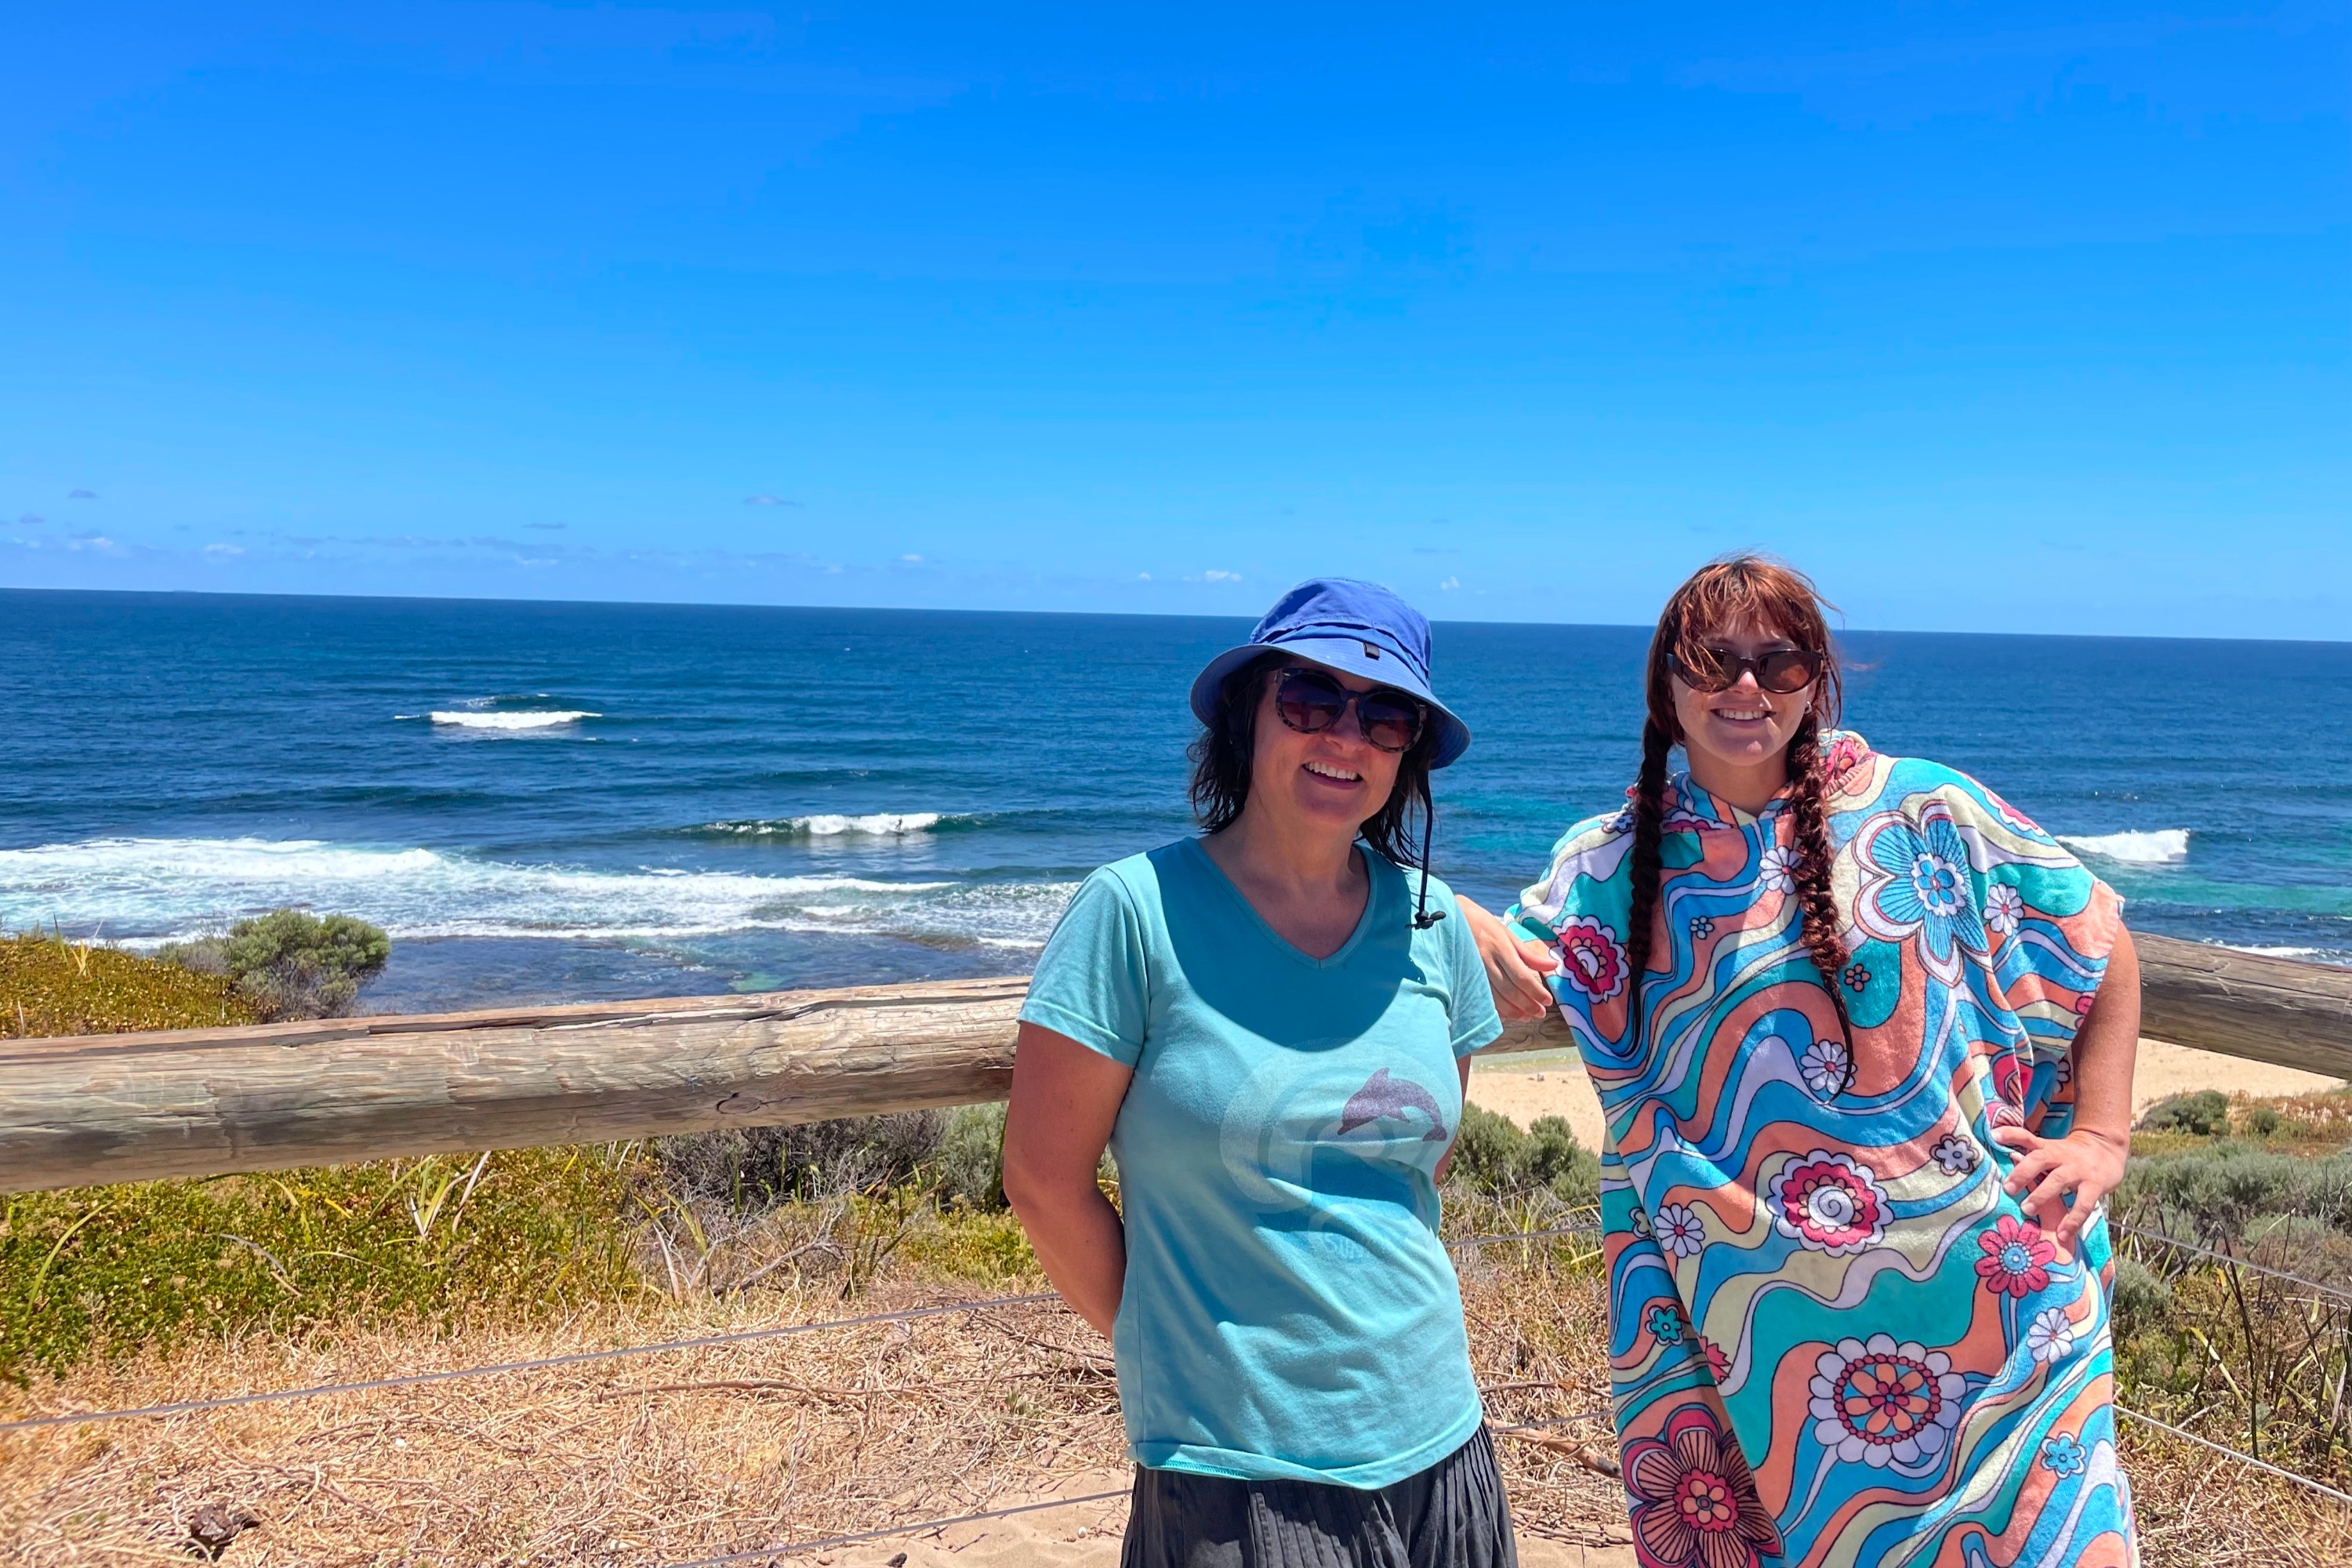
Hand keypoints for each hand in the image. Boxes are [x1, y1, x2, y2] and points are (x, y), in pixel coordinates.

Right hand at [1456, 895, 1558, 1022]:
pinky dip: (1494, 1008)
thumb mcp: (1506, 932)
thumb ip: (1528, 953)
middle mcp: (1487, 960)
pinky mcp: (1464, 976)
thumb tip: (1552, 966)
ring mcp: (1473, 970)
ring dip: (1512, 1010)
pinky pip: (1481, 997)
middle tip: (1540, 1014)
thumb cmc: (1481, 923)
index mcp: (1500, 947)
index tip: (1547, 1001)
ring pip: (1495, 997)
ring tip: (1526, 1017)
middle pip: (1510, 989)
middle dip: (1527, 1004)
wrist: (1449, 918)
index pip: (1522, 975)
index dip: (1536, 991)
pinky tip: (1505, 1015)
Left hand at [1990, 1125, 2127, 1257]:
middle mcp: (2061, 1156)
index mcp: (2047, 1148)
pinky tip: (2062, 1234)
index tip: (1994, 1135)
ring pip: (2058, 1180)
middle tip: (2008, 1188)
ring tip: (2027, 1209)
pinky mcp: (2095, 1186)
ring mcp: (2078, 1171)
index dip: (2011, 1134)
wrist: (2107, 1149)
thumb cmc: (2070, 1155)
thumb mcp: (2051, 1150)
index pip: (2027, 1137)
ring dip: (2042, 1195)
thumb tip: (2005, 1168)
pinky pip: (2083, 1205)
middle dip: (2023, 1173)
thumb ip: (2031, 1158)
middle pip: (2039, 1159)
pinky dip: (2072, 1221)